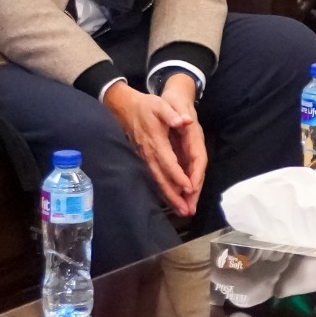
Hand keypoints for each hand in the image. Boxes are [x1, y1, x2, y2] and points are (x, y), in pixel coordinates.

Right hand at [103, 82, 201, 216]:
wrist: (125, 108)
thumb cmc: (146, 106)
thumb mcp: (160, 105)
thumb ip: (172, 114)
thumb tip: (185, 121)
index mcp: (156, 142)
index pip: (168, 163)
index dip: (178, 176)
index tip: (189, 188)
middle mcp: (149, 154)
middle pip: (162, 179)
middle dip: (174, 196)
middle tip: (186, 211)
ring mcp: (145, 158)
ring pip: (157, 181)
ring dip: (169, 197)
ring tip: (181, 211)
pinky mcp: (144, 159)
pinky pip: (154, 178)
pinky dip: (163, 190)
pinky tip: (170, 199)